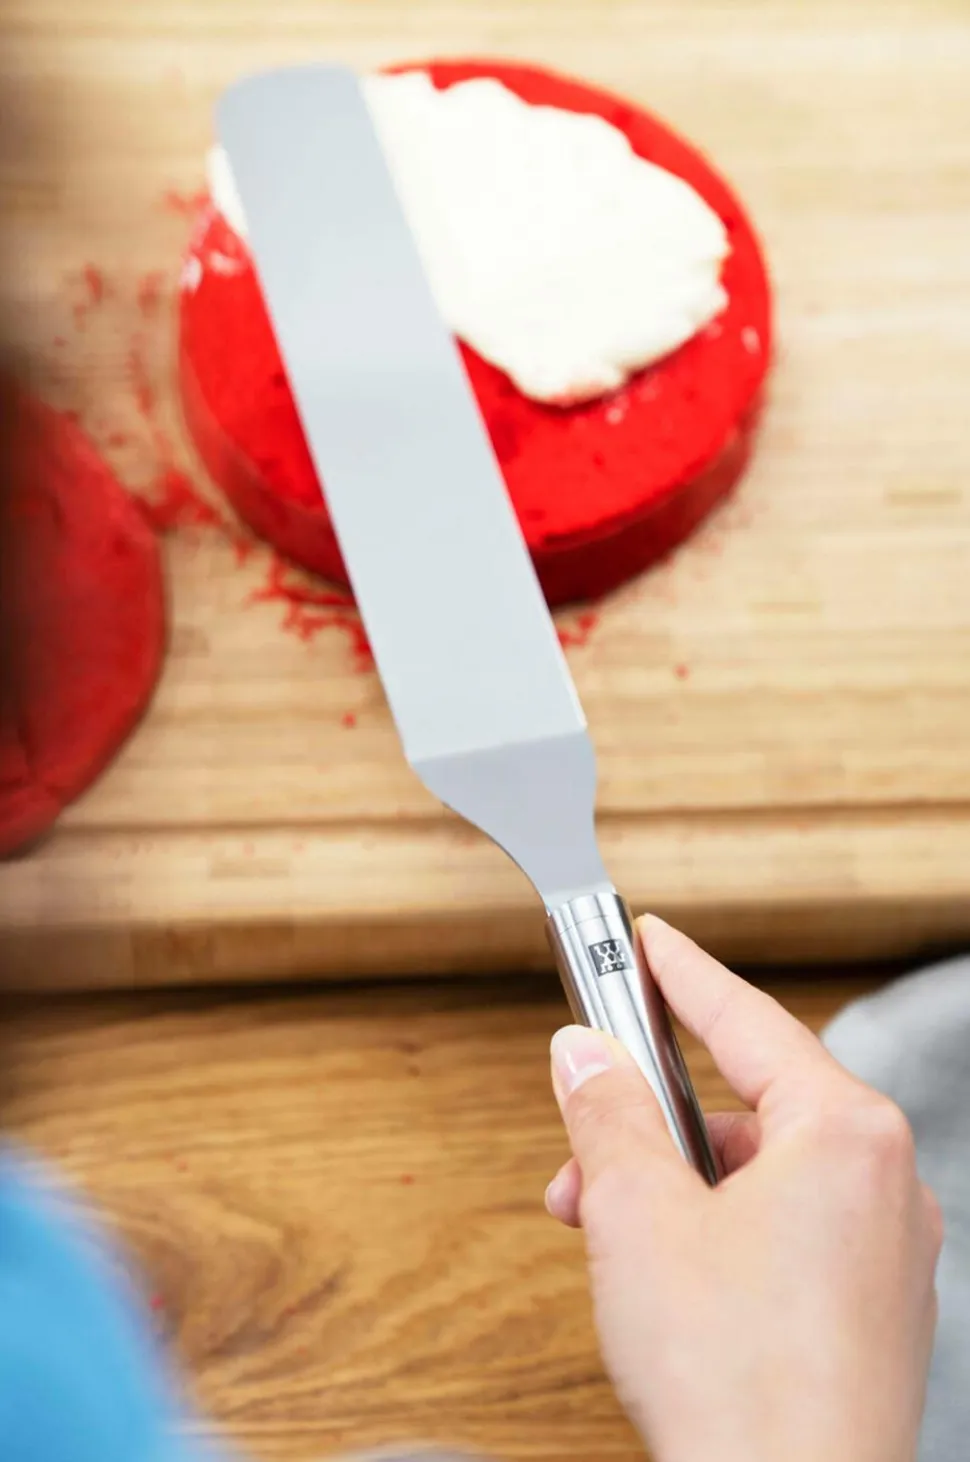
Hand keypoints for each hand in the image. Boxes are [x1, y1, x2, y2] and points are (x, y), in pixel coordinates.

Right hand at [545, 917, 940, 1461]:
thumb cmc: (737, 1382)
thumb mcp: (635, 1215)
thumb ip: (609, 1114)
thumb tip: (585, 1056)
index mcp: (847, 1134)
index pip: (748, 1020)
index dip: (683, 974)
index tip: (650, 939)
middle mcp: (884, 1183)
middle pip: (748, 1107)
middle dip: (652, 1122)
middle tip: (587, 1128)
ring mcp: (885, 1252)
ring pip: (760, 1176)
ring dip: (671, 1186)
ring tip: (601, 1224)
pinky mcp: (870, 1309)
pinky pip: (785, 1231)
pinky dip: (714, 1231)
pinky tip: (658, 1271)